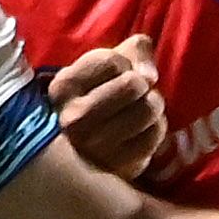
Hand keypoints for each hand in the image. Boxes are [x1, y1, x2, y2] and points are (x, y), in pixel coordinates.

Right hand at [47, 34, 164, 178]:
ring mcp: (93, 148)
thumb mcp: (106, 64)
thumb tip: (150, 76)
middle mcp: (72, 120)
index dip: (124, 63)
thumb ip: (135, 50)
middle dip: (141, 84)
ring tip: (140, 110)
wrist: (86, 150)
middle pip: (133, 84)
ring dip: (152, 105)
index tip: (116, 74)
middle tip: (133, 94)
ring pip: (148, 109)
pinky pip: (155, 134)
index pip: (111, 62)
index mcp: (62, 89)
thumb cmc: (98, 95)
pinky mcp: (116, 168)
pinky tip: (142, 130)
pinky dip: (156, 127)